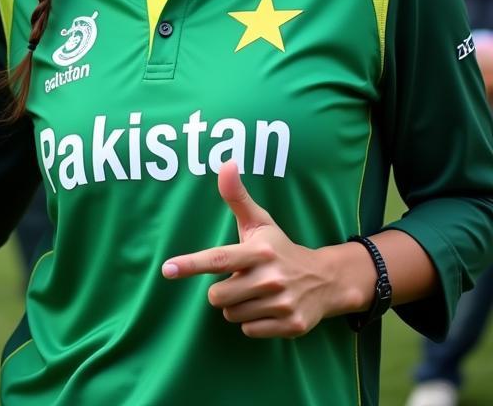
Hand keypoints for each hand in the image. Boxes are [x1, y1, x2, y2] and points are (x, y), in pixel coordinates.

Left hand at [161, 162, 338, 338]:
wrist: (325, 279)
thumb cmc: (280, 248)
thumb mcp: (259, 222)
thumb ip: (237, 197)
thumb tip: (225, 163)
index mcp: (258, 252)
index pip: (218, 259)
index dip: (191, 264)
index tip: (167, 269)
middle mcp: (270, 278)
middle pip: (217, 296)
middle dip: (222, 291)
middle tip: (241, 280)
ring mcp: (282, 304)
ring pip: (232, 315)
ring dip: (238, 307)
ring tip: (256, 293)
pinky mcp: (291, 326)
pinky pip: (249, 331)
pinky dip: (253, 322)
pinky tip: (268, 308)